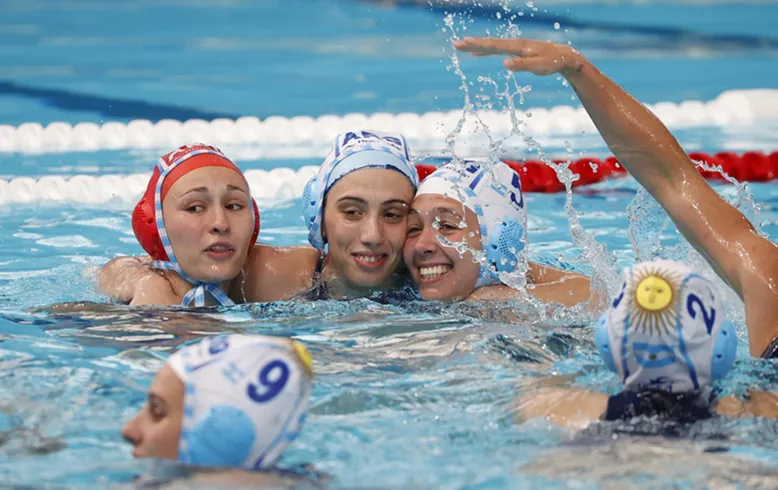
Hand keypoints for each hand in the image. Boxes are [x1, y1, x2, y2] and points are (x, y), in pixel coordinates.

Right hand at [453, 37, 583, 76]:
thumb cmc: (552, 62)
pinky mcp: (516, 51)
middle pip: (489, 44)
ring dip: (476, 46)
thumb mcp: (538, 66)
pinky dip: (485, 51)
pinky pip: (496, 50)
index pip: (494, 45)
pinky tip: (477, 54)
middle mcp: (514, 44)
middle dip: (472, 44)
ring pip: (491, 46)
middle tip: (456, 44)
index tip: (464, 42)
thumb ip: (522, 65)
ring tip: (462, 46)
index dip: (478, 44)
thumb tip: (504, 64)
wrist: (564, 57)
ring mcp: (514, 47)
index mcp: (517, 47)